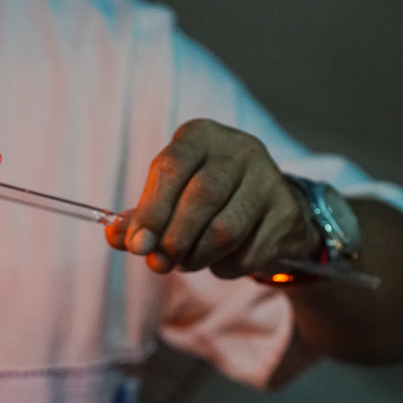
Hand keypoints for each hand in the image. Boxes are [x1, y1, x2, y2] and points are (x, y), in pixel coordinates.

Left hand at [106, 119, 320, 277]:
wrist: (268, 209)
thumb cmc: (205, 199)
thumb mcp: (170, 197)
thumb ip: (141, 216)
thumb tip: (116, 237)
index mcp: (201, 136)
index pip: (171, 167)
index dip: (151, 210)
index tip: (136, 244)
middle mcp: (239, 149)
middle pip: (201, 198)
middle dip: (173, 238)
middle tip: (157, 264)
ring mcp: (269, 179)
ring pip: (225, 230)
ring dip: (196, 256)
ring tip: (184, 262)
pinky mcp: (286, 213)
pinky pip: (246, 252)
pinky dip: (223, 267)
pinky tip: (218, 260)